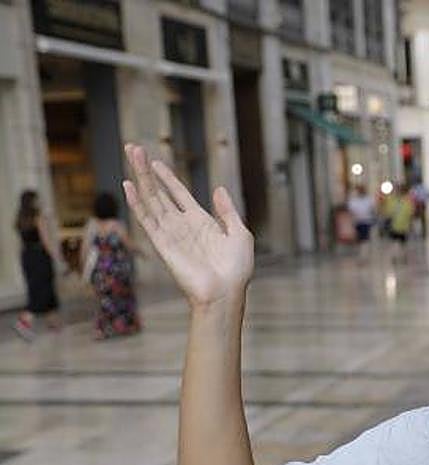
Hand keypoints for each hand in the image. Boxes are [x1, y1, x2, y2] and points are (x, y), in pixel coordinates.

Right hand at [122, 144, 252, 307]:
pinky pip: (147, 220)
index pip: (178, 194)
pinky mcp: (163, 244)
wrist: (226, 292)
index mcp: (201, 222)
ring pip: (151, 200)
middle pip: (159, 192)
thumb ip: (229, 211)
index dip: (167, 177)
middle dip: (147, 170)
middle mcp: (182, 225)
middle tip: (133, 148)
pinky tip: (128, 186)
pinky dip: (137, 203)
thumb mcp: (240, 234)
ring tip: (131, 155)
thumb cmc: (236, 270)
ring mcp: (171, 233)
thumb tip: (218, 189)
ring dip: (140, 177)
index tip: (156, 160)